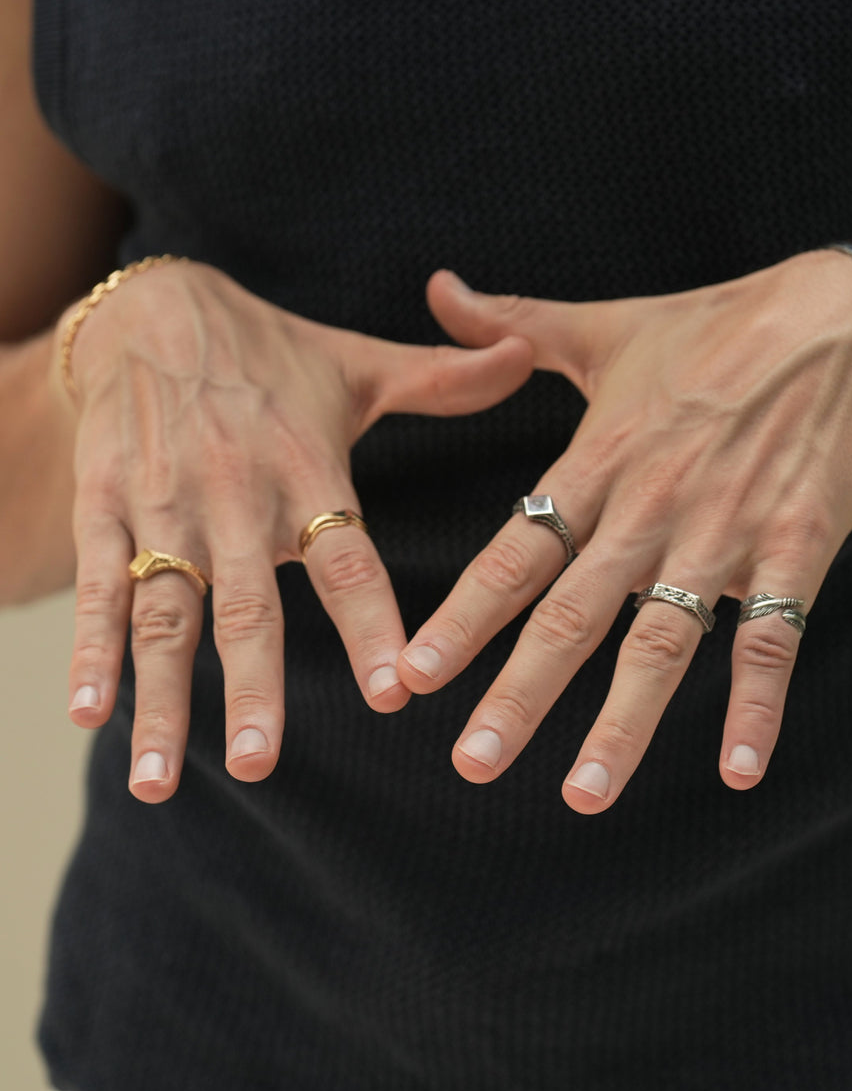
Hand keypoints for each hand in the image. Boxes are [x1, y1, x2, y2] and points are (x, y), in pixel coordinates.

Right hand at [56, 259, 531, 801]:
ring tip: (159, 781)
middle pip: (249, 602)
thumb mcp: (358, 363)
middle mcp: (236, 495)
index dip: (368, 622)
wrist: (152, 309)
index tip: (393, 692)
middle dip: (252, 686)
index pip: (346, 556)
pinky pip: (98, 585)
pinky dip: (90, 650)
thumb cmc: (273, 352)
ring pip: (165, 610)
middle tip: (258, 763)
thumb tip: (523, 358)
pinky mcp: (105, 506)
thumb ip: (444, 380)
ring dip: (162, 695)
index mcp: (307, 468)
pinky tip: (89, 715)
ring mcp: (165, 505)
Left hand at [397, 251, 851, 810]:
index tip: (414, 675)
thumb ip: (513, 323)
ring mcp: (723, 533)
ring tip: (583, 793)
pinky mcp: (795, 548)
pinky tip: (740, 768)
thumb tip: (439, 288)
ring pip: (663, 642)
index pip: (514, 554)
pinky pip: (773, 637)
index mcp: (596, 464)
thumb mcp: (604, 326)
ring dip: (624, 722)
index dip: (462, 618)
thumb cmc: (712, 329)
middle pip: (572, 616)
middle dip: (519, 693)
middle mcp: (648, 509)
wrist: (837, 323)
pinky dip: (757, 702)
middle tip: (473, 762)